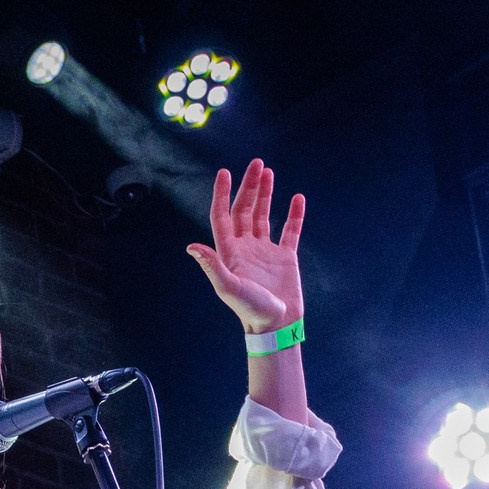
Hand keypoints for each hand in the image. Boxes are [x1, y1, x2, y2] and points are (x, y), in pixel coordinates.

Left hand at [187, 160, 305, 334]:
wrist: (277, 325)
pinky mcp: (285, 257)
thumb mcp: (229, 287)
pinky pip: (290, 231)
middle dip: (249, 187)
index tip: (225, 173)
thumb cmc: (250, 309)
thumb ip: (212, 266)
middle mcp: (245, 248)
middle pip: (244, 210)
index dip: (222, 194)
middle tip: (256, 164)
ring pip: (263, 216)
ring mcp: (265, 251)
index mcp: (230, 252)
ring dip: (266, 194)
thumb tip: (192, 246)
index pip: (222, 217)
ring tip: (269, 173)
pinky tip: (297, 198)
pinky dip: (294, 214)